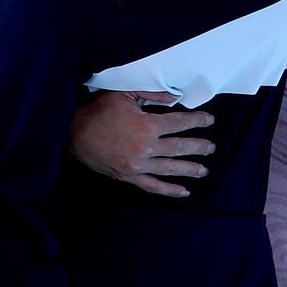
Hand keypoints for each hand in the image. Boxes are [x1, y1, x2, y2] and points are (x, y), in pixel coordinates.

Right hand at [69, 90, 215, 197]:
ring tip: (204, 170)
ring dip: (190, 169)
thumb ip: (152, 94)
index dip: (197, 122)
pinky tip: (183, 192)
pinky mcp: (129, 176)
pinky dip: (169, 190)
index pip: (180, 123)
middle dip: (199, 147)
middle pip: (180, 147)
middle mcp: (146, 147)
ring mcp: (138, 165)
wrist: (74, 132)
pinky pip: (153, 186)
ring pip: (170, 169)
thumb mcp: (125, 94)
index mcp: (147, 125)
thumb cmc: (99, 109)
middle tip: (211, 147)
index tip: (209, 121)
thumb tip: (175, 96)